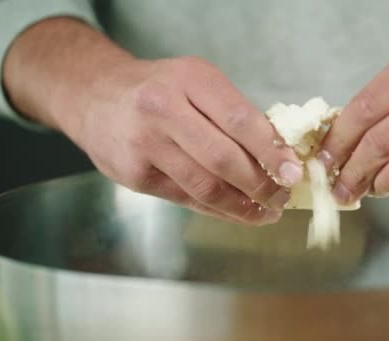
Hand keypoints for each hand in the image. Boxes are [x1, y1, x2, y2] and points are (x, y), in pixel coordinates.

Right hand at [70, 57, 302, 223]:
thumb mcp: (197, 82)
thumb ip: (233, 113)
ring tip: (266, 212)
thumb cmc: (159, 89)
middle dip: (261, 185)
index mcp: (190, 79)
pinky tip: (238, 212)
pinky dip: (218, 210)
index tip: (294, 172)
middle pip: (223, 159)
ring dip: (243, 206)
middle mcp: (163, 109)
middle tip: (282, 197)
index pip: (240, 120)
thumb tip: (279, 155)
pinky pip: (187, 199)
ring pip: (205, 187)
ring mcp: (145, 145)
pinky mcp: (134, 175)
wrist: (95, 97)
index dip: (271, 150)